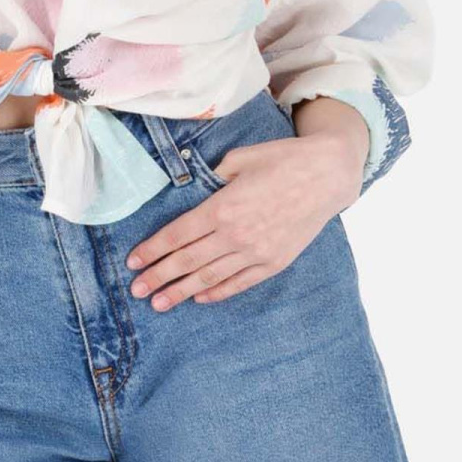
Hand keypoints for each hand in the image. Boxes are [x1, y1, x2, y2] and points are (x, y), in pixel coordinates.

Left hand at [124, 111, 366, 309]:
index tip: (133, 262)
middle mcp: (236, 234)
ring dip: (180, 291)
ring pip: (209, 277)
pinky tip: (199, 297)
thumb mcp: (240, 158)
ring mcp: (256, 252)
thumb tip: (191, 188)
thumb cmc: (282, 160)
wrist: (329, 175)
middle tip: (136, 290)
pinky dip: (217, 292)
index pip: (177, 235)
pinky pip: (239, 282)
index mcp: (223, 207)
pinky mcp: (274, 262)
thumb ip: (212, 177)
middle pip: (187, 261)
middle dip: (158, 276)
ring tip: (159, 303)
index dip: (152, 250)